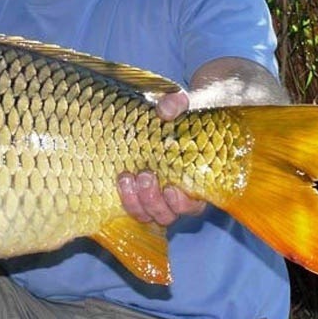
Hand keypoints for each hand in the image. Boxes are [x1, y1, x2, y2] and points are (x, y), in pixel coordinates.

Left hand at [117, 90, 206, 225]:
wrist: (167, 114)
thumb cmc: (185, 112)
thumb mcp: (185, 104)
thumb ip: (177, 104)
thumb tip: (165, 111)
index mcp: (196, 182)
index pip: (194, 206)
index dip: (182, 204)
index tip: (171, 189)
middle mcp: (176, 195)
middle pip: (166, 215)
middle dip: (152, 201)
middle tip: (145, 175)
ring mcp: (155, 195)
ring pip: (146, 215)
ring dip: (135, 202)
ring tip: (127, 177)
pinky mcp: (136, 191)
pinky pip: (130, 206)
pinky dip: (125, 197)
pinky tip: (121, 179)